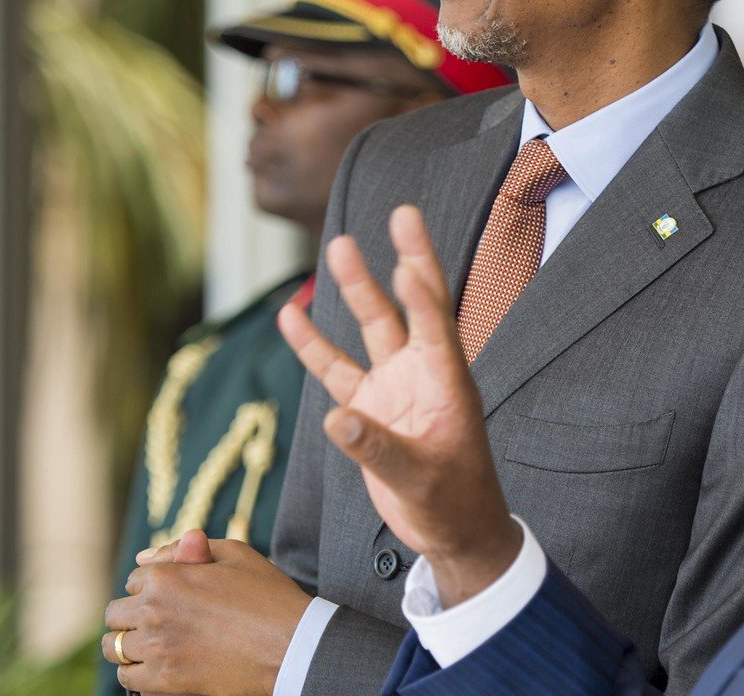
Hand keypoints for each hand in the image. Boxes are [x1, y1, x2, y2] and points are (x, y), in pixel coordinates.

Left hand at [102, 535, 308, 695]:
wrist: (292, 645)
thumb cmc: (268, 596)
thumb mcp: (234, 554)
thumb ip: (185, 549)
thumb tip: (143, 557)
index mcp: (166, 577)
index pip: (133, 580)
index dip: (153, 586)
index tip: (173, 596)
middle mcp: (153, 612)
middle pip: (115, 615)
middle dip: (132, 615)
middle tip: (159, 622)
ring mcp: (156, 649)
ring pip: (114, 649)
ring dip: (129, 645)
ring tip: (153, 646)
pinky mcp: (165, 681)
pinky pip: (128, 680)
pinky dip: (138, 674)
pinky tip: (159, 667)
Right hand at [278, 205, 521, 606]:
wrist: (453, 531)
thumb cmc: (453, 503)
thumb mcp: (420, 480)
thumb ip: (377, 449)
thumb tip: (337, 419)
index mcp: (449, 383)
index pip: (437, 328)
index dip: (424, 295)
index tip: (409, 261)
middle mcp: (422, 374)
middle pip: (410, 306)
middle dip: (406, 259)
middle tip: (402, 212)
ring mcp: (394, 386)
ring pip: (372, 327)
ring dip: (356, 288)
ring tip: (338, 244)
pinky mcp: (368, 408)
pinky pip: (336, 370)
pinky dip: (313, 344)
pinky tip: (290, 315)